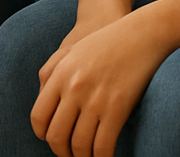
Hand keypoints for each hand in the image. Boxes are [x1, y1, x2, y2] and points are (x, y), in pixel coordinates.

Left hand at [30, 12, 171, 156]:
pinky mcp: (118, 108)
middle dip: (61, 152)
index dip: (43, 134)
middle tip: (69, 154)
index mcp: (59, 75)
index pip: (39, 117)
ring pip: (80, 145)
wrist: (140, 33)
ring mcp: (95, 100)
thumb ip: (52, 74)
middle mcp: (74, 89)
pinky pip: (104, 145)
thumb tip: (44, 105)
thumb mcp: (71, 51)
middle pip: (56, 136)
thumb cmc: (105, 42)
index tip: (51, 138)